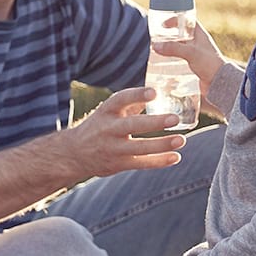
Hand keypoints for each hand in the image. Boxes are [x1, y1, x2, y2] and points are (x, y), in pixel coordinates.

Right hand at [69, 87, 185, 176]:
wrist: (74, 153)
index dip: (137, 95)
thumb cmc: (99, 127)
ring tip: (181, 140)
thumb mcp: (109, 112)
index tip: (154, 92)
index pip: (120, 100)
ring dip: (161, 144)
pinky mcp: (118, 164)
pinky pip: (141, 163)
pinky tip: (175, 157)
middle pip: (132, 125)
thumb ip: (133, 103)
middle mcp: (108, 129)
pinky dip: (159, 161)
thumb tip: (162, 90)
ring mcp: (113, 148)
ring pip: (139, 147)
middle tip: (175, 118)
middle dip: (154, 122)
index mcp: (106, 111)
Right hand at [152, 21, 226, 97]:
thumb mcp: (191, 53)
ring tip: (157, 51)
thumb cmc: (210, 64)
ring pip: (178, 47)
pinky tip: (163, 64)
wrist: (219, 84)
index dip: (176, 20)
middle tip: (156, 39)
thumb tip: (155, 46)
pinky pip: (179, 59)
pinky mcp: (192, 65)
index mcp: (200, 34)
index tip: (163, 24)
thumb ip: (173, 48)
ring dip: (168, 49)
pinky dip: (171, 60)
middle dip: (168, 36)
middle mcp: (197, 43)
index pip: (187, 21)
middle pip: (180, 35)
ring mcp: (195, 54)